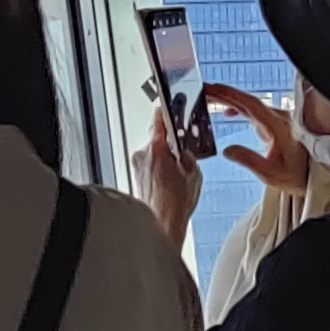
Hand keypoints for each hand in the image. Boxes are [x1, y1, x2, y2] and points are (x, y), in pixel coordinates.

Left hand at [135, 108, 204, 250]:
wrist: (160, 225)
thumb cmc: (175, 204)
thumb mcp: (194, 174)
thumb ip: (188, 156)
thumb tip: (184, 152)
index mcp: (157, 147)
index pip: (158, 118)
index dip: (166, 111)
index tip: (169, 105)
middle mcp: (142, 153)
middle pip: (156, 136)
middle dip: (169, 141)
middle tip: (182, 150)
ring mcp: (136, 166)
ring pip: (152, 152)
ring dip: (163, 157)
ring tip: (176, 173)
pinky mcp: (135, 177)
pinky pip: (148, 165)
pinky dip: (157, 169)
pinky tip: (168, 182)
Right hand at [206, 82, 306, 196]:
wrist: (314, 175)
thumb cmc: (296, 175)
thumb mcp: (271, 173)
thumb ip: (249, 160)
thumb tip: (227, 150)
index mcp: (277, 126)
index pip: (250, 104)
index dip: (230, 95)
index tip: (212, 89)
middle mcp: (278, 118)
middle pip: (247, 100)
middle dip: (224, 94)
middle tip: (204, 90)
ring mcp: (278, 119)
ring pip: (250, 104)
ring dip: (230, 100)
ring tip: (210, 98)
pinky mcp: (276, 124)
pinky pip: (255, 111)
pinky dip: (240, 109)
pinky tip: (229, 112)